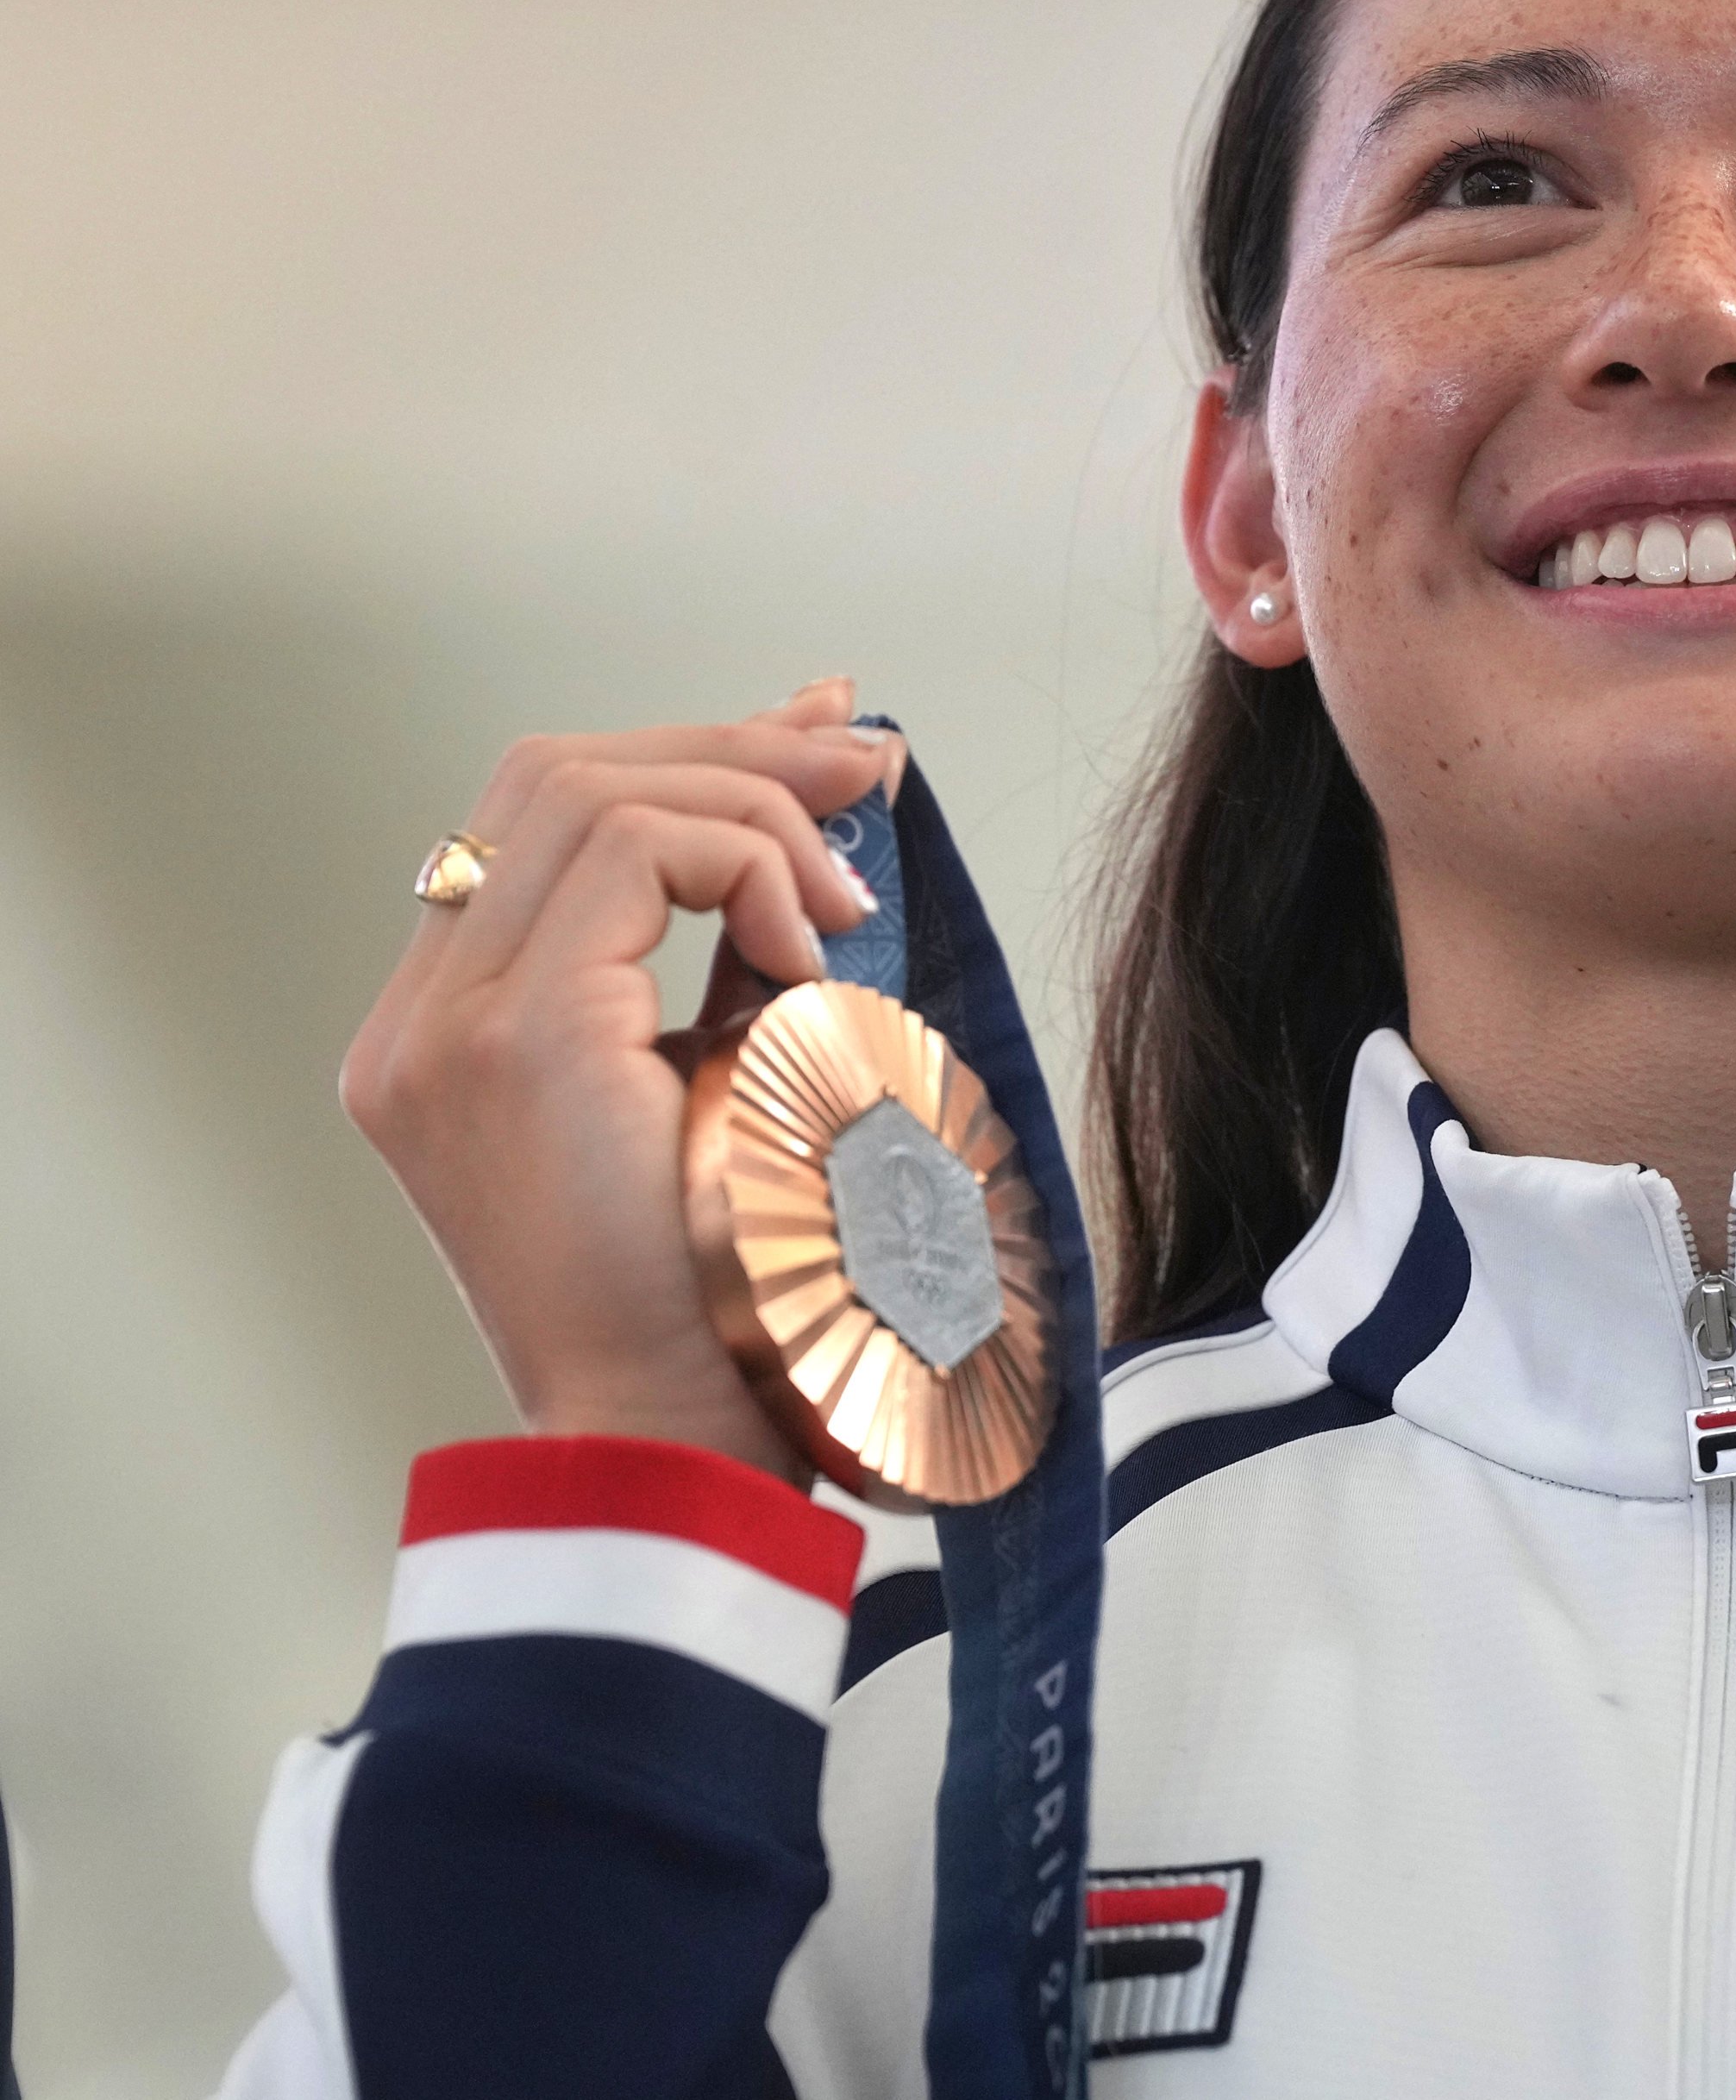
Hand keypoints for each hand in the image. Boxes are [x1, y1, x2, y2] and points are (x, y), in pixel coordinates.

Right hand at [340, 678, 906, 1478]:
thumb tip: (837, 772)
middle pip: (556, 775)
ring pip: (587, 790)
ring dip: (753, 805)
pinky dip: (745, 863)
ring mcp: (446, 1029)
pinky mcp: (512, 1040)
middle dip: (733, 747)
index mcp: (453, 1031)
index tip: (829, 738)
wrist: (690, 1441)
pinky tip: (813, 948)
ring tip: (852, 892)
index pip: (547, 817)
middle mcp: (421, 1022)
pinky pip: (631, 850)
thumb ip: (753, 939)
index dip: (695, 754)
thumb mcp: (744, 1070)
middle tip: (870, 760)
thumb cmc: (742, 1283)